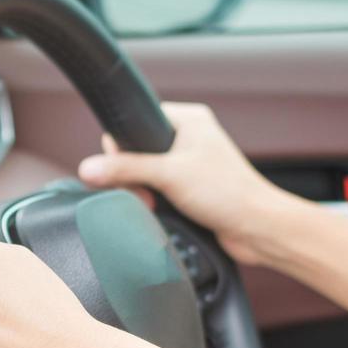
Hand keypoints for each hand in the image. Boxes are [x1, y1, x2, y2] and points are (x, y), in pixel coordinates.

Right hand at [76, 102, 303, 265]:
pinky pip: (159, 190)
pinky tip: (163, 211)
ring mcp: (191, 163)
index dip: (123, 146)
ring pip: (146, 173)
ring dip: (145, 191)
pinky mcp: (192, 188)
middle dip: (133, 175)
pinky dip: (156, 202)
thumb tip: (89, 167)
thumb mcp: (169, 175)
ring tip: (156, 203)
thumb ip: (126, 169)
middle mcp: (190, 137)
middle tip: (145, 192)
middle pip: (137, 150)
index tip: (125, 168)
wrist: (258, 229)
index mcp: (188, 119)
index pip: (136, 121)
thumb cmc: (229, 194)